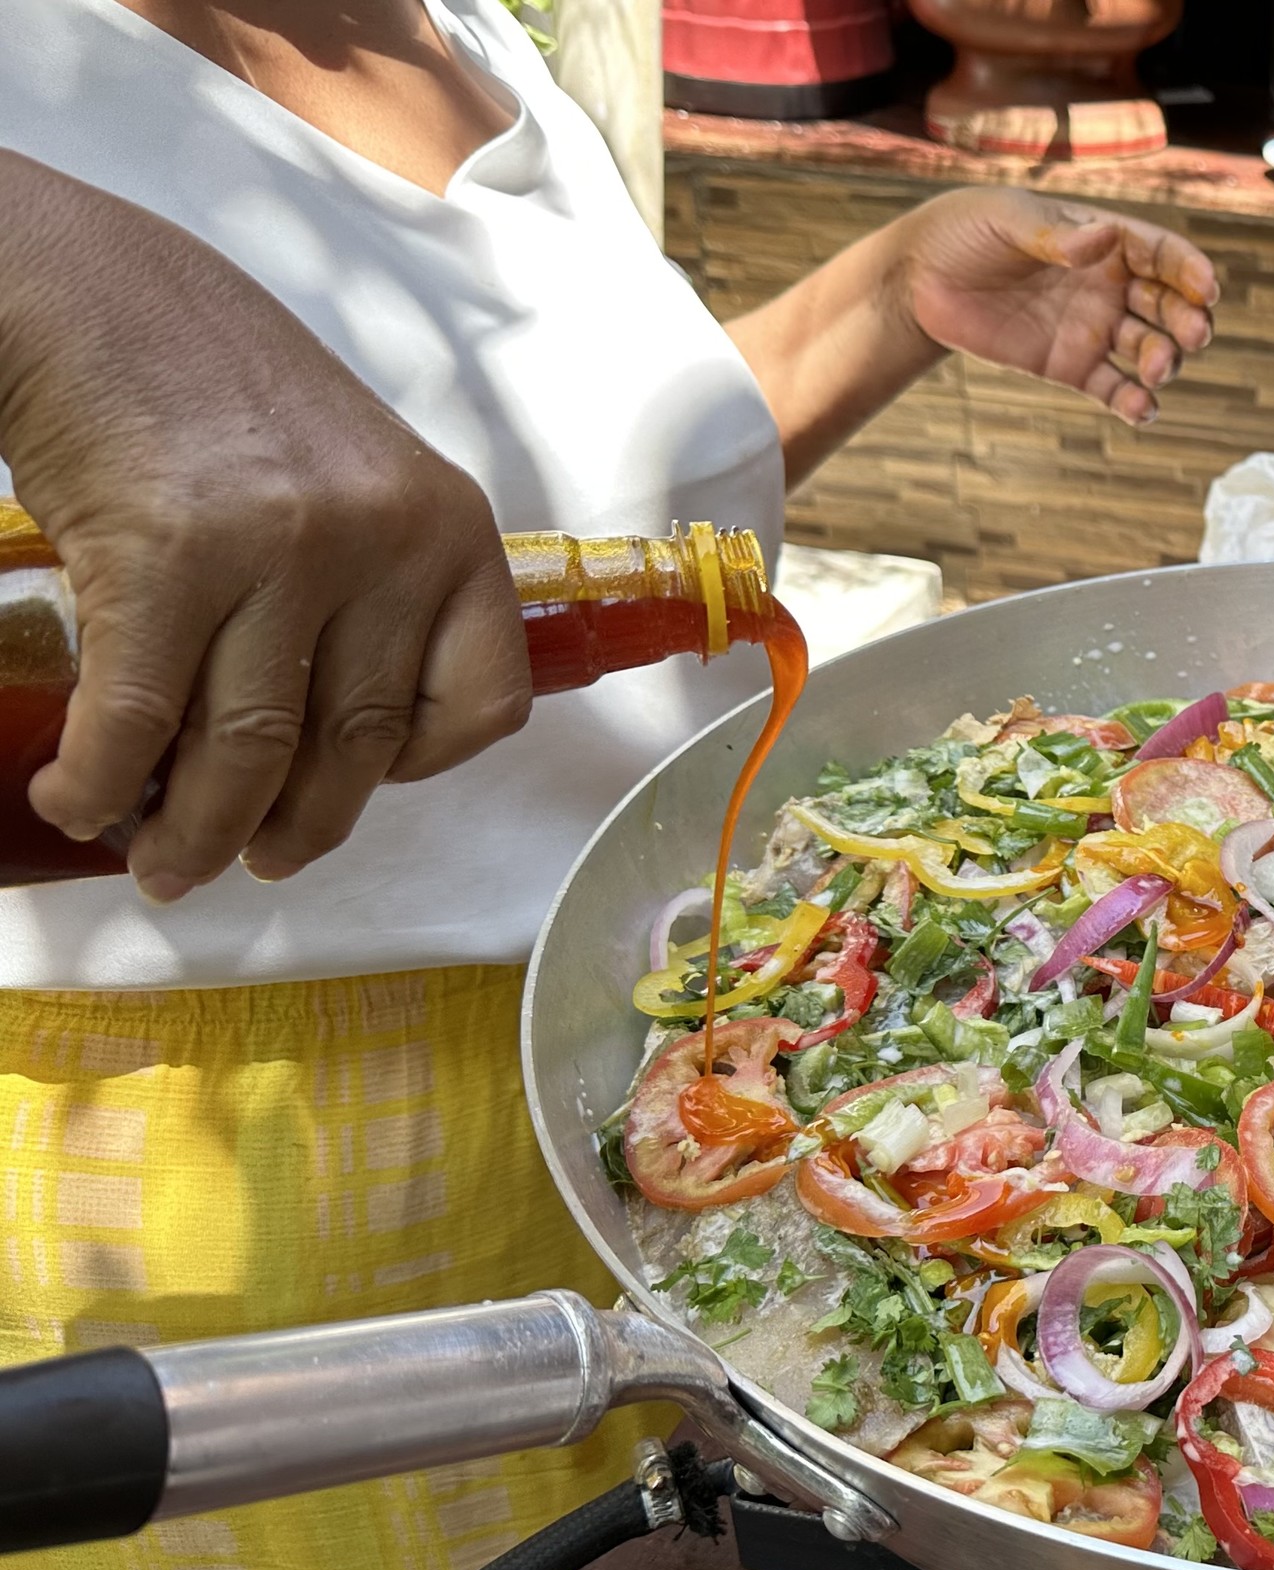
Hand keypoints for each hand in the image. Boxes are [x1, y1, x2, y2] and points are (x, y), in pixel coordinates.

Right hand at [0, 155, 525, 901]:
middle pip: (355, 747)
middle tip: (236, 865)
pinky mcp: (170, 559)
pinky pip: (144, 720)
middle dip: (290, 832)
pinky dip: (105, 780)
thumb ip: (370, 587)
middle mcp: (386, 542)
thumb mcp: (349, 478)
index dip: (416, 772)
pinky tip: (79, 797)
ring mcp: (284, 550)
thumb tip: (336, 739)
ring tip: (159, 862)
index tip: (359, 789)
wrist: (83, 289)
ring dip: (194, 832)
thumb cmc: (210, 386)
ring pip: (250, 751)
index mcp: (449, 528)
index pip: (483, 701)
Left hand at [898, 187, 1218, 424]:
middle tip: (1194, 335)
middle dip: (1188, 321)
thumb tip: (1105, 238)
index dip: (1190, 270)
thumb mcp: (1007, 220)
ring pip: (1149, 348)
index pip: (1162, 254)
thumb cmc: (967, 230)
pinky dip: (1134, 403)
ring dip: (1164, 361)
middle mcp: (1109, 286)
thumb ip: (1056, 236)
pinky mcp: (1069, 366)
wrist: (919, 277)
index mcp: (1104, 240)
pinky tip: (1143, 410)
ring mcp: (1093, 329)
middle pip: (1167, 305)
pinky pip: (1113, 389)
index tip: (1208, 288)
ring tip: (1156, 372)